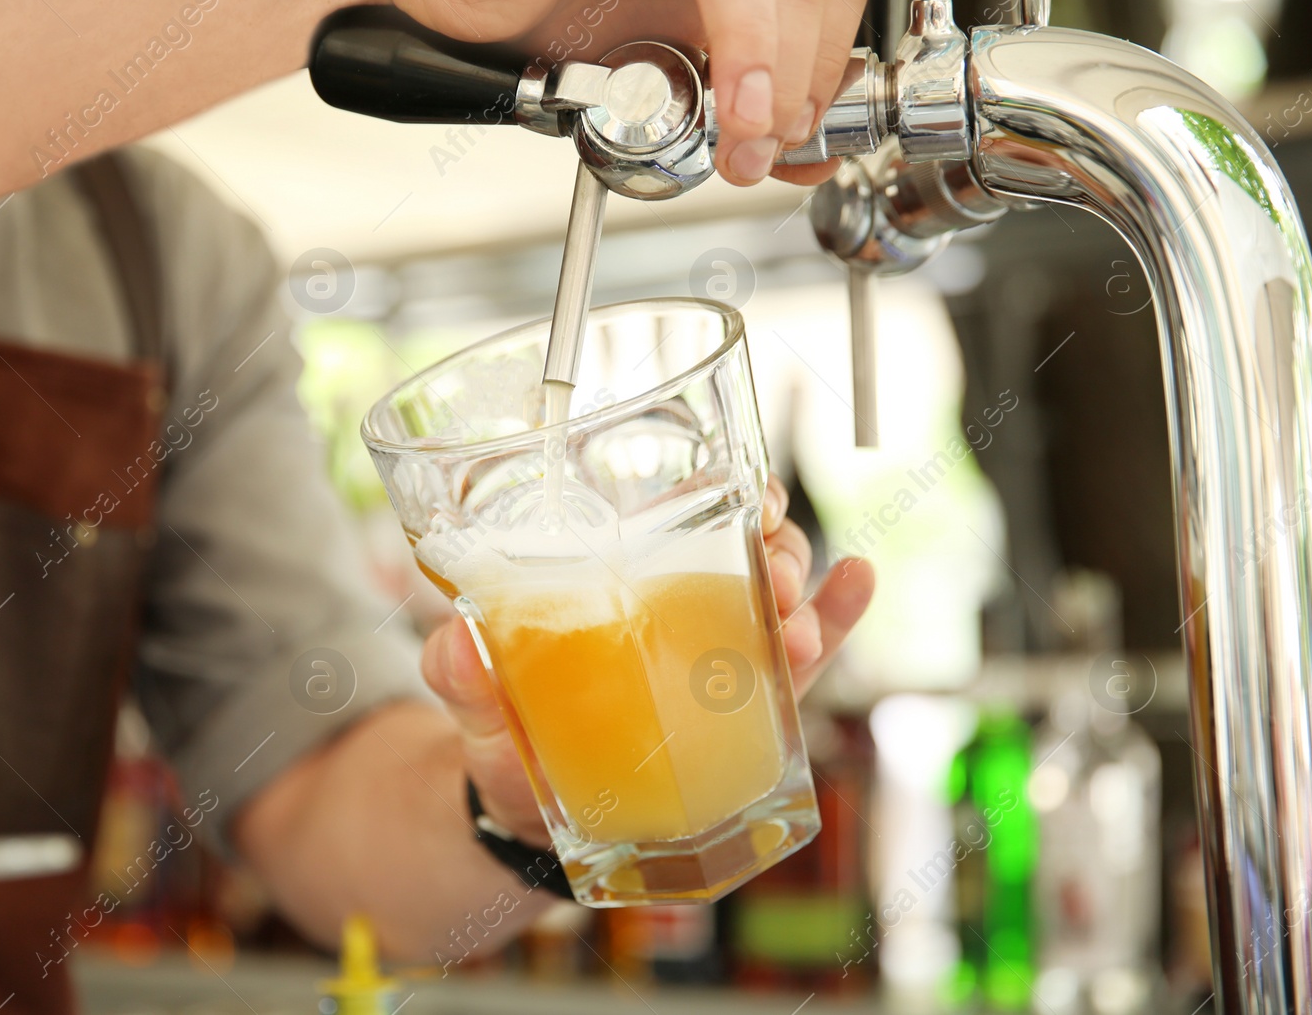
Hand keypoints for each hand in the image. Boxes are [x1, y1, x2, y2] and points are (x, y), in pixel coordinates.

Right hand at [364, 0, 872, 186]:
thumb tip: (794, 149)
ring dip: (795, 74)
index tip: (815, 134)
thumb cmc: (507, 16)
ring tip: (753, 142)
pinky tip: (743, 110)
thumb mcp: (641, 74)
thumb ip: (723, 97)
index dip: (839, 60)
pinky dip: (753, 46)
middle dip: (823, 76)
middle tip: (779, 146)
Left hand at [419, 472, 875, 848]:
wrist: (527, 819)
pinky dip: (838, 618)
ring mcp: (717, 657)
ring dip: (806, 597)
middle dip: (775, 551)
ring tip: (799, 620)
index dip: (721, 493)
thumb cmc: (506, 739)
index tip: (747, 495)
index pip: (677, 521)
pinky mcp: (745, 711)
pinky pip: (802, 663)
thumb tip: (453, 643)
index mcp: (617, 588)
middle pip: (744, 553)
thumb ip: (460, 672)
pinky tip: (859, 583)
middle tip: (773, 575)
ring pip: (782, 604)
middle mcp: (676, 608)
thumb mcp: (475, 703)